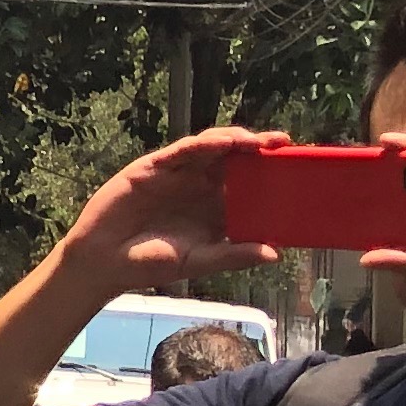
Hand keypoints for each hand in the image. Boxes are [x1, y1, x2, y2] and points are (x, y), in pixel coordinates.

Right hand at [54, 128, 288, 295]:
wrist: (104, 262)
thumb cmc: (150, 265)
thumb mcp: (198, 262)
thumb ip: (232, 255)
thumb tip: (275, 254)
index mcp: (216, 209)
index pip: (251, 185)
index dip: (273, 175)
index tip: (300, 169)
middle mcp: (201, 187)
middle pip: (237, 161)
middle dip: (261, 150)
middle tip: (286, 145)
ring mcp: (178, 175)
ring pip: (213, 149)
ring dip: (236, 141)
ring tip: (258, 142)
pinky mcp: (154, 167)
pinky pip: (183, 151)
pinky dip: (204, 144)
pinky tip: (224, 143)